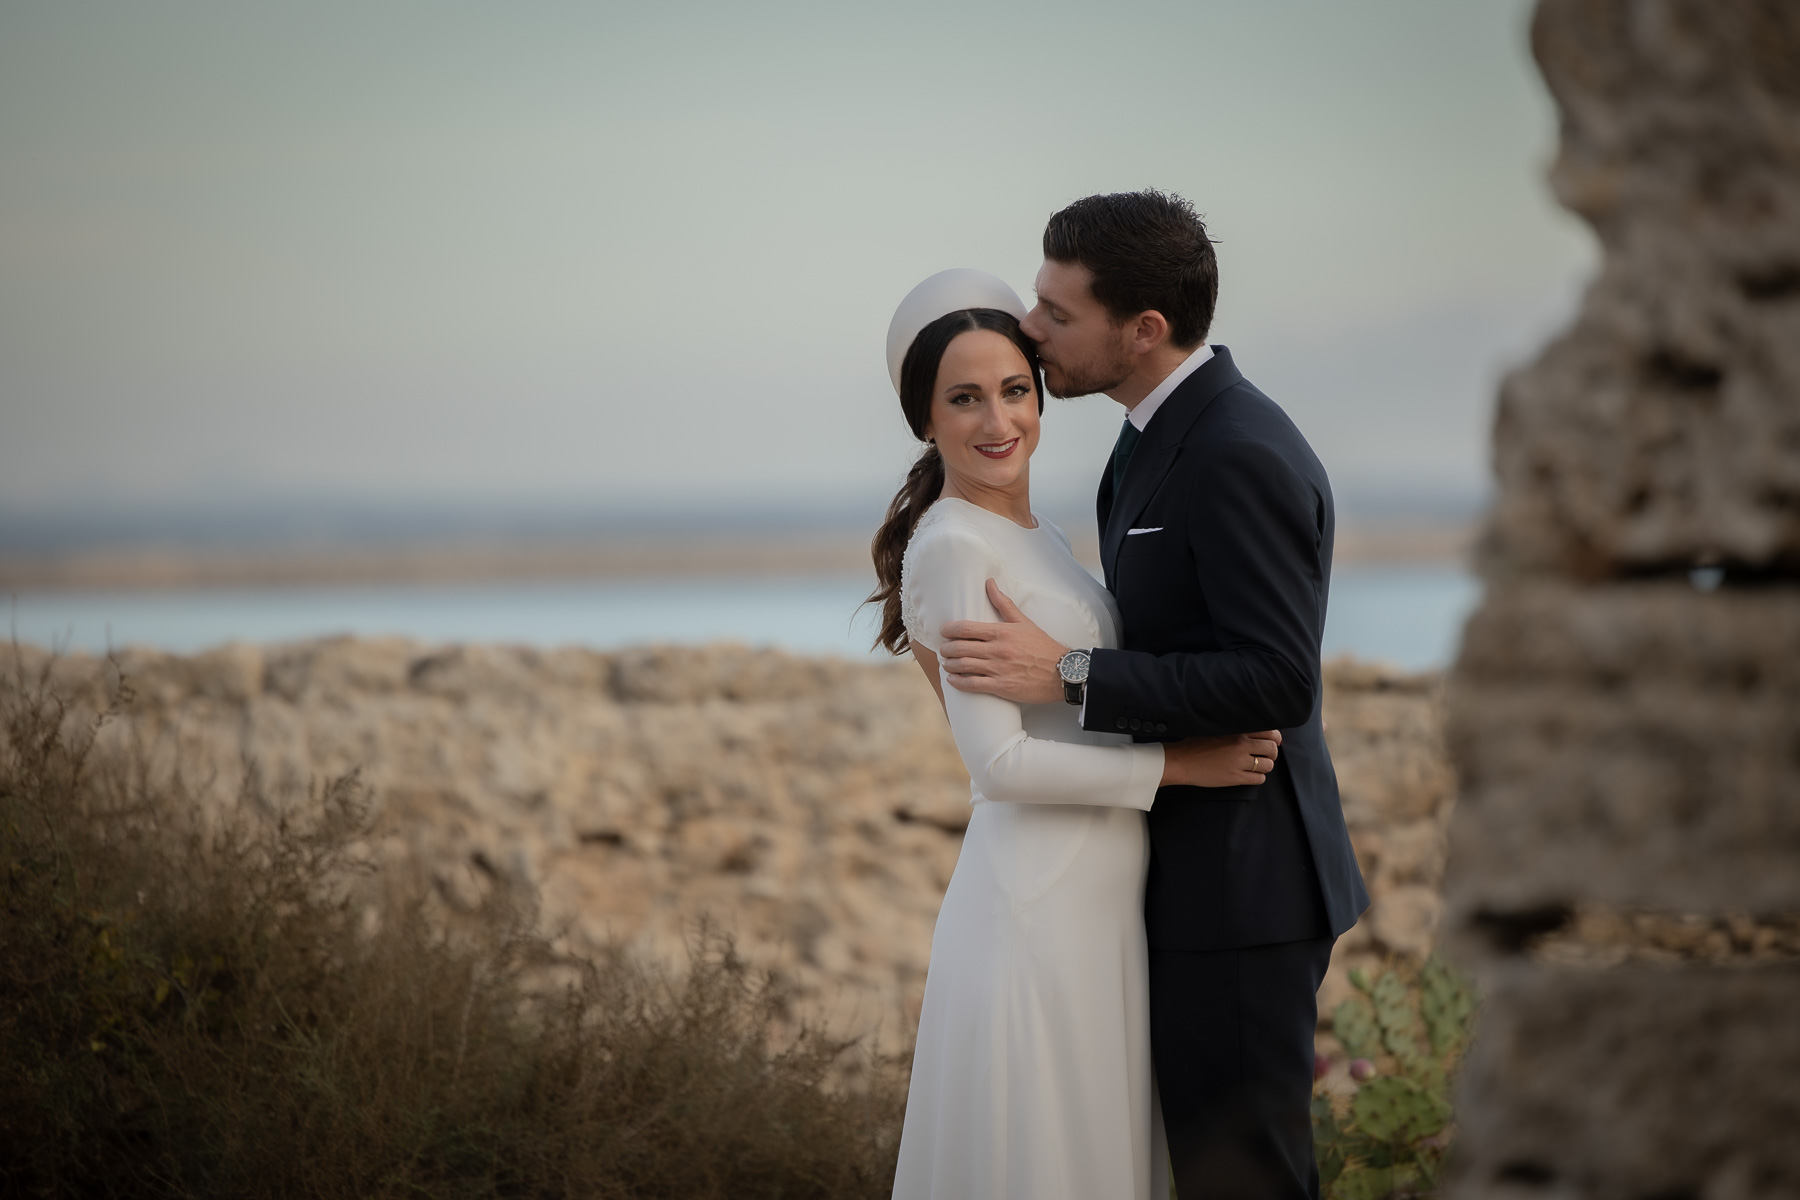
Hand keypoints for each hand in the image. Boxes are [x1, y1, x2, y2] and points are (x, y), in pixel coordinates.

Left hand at [939, 579, 1068, 705]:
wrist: (1062, 672)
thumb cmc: (1043, 646)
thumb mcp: (1024, 622)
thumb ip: (1003, 603)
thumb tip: (989, 582)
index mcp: (1002, 632)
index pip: (966, 628)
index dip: (949, 630)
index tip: (943, 631)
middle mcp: (998, 650)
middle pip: (960, 648)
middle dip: (946, 648)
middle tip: (943, 649)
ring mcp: (999, 669)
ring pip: (963, 666)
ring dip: (949, 665)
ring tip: (946, 663)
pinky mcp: (1001, 687)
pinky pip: (973, 684)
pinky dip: (958, 682)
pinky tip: (952, 679)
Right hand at [1160, 730, 1282, 788]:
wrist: (1181, 761)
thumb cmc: (1195, 743)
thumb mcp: (1216, 728)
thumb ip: (1236, 727)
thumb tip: (1256, 731)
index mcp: (1237, 730)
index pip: (1269, 732)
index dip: (1275, 738)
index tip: (1272, 742)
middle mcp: (1241, 744)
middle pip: (1272, 749)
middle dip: (1271, 754)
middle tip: (1265, 756)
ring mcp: (1239, 762)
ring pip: (1268, 765)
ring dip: (1265, 767)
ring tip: (1255, 766)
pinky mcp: (1235, 777)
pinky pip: (1259, 779)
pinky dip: (1258, 778)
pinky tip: (1249, 775)